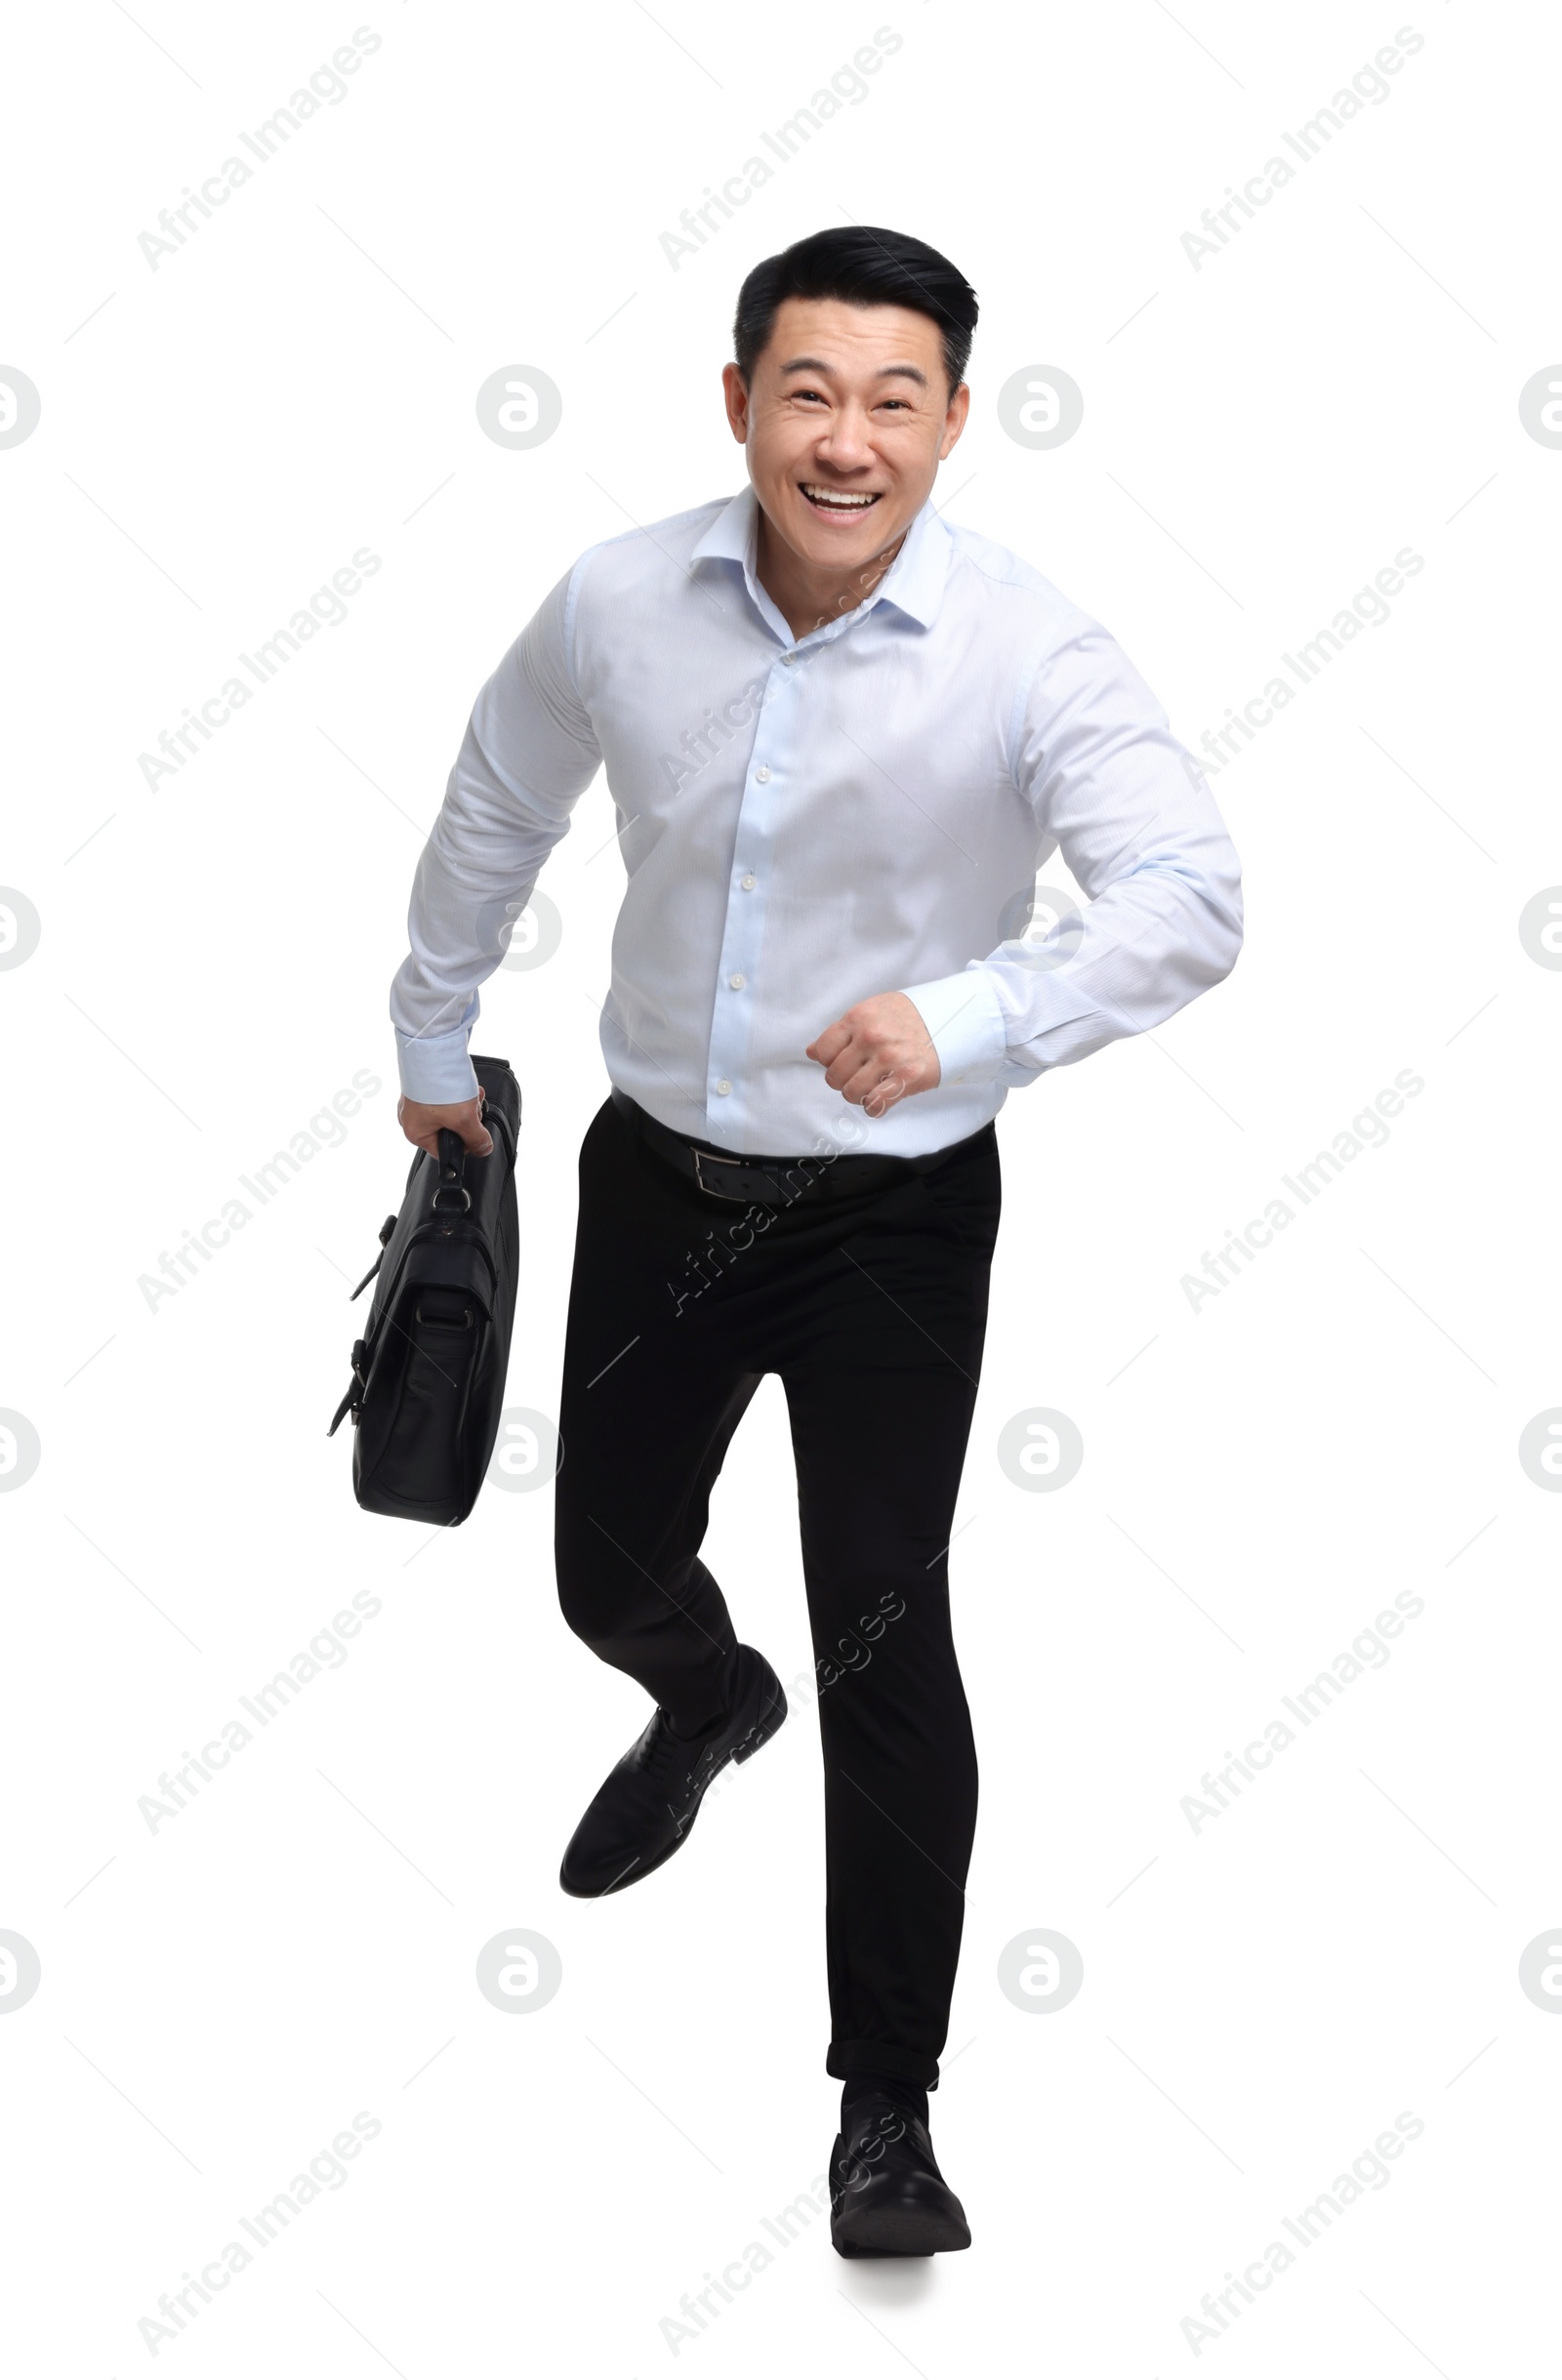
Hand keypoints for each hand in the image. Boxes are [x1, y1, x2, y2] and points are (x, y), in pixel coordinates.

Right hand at [397, 1088, 491, 1158]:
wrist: (433, 1048)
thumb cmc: (439, 1084)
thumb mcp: (465, 1119)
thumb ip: (476, 1139)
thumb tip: (483, 1149)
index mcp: (415, 1133)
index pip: (444, 1152)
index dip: (464, 1144)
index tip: (475, 1133)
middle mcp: (412, 1118)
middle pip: (451, 1130)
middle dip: (468, 1118)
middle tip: (472, 1108)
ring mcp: (418, 1100)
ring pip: (452, 1111)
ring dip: (466, 1104)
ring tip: (470, 1093)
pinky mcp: (425, 1085)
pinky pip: (446, 1096)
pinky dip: (459, 1092)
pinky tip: (465, 1084)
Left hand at [806, 992, 939, 1116]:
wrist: (955, 1018)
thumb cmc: (912, 1016)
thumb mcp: (874, 1010)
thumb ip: (843, 1030)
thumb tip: (812, 1052)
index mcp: (859, 1017)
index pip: (821, 1051)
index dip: (829, 1061)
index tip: (843, 1061)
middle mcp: (871, 1037)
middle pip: (834, 1076)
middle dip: (844, 1081)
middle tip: (861, 1075)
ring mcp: (889, 1058)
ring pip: (851, 1093)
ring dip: (860, 1094)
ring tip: (874, 1085)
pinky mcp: (907, 1078)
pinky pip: (875, 1105)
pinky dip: (875, 1106)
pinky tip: (884, 1095)